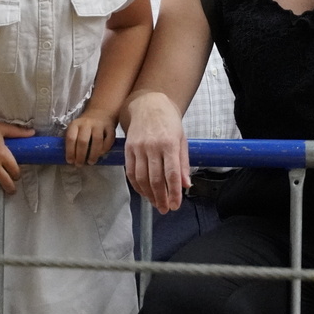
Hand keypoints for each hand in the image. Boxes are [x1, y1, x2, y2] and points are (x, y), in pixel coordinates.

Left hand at [65, 110, 116, 165]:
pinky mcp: (110, 127)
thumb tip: (71, 159)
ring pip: (97, 141)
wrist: (101, 112)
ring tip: (91, 162)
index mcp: (75, 124)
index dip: (70, 151)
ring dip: (93, 154)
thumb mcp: (75, 129)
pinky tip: (101, 154)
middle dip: (81, 155)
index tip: (70, 161)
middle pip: (83, 141)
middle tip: (80, 164)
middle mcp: (87, 123)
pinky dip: (105, 149)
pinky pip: (109, 140)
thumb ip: (73, 141)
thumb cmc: (85, 125)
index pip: (71, 138)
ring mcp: (99, 125)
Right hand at [123, 92, 190, 213]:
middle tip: (165, 209)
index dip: (173, 192)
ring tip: (155, 203)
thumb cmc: (169, 122)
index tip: (175, 205)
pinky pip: (131, 172)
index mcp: (169, 144)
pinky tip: (143, 192)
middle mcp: (153, 146)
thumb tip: (185, 185)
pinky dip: (137, 185)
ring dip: (148, 195)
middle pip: (155, 179)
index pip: (171, 174)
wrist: (148, 104)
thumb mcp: (182, 139)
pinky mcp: (128, 149)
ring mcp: (138, 148)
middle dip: (160, 198)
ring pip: (142, 178)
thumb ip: (183, 163)